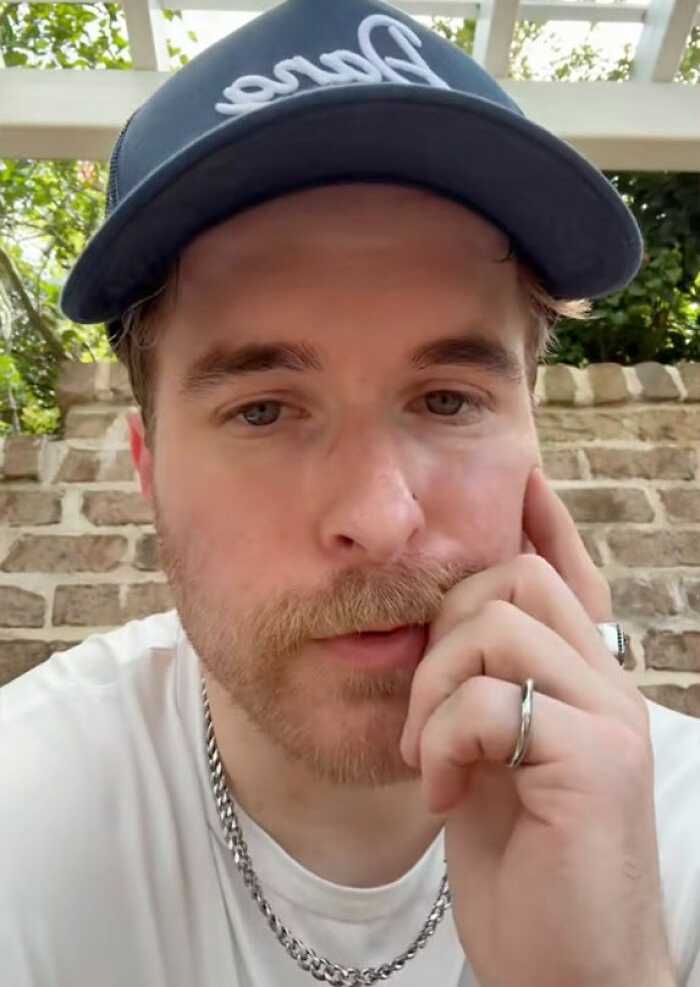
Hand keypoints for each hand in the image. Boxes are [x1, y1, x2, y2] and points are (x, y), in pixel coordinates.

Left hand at [399, 468, 674, 986]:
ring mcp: (608, 720)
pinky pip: (489, 702)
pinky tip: (447, 794)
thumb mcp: (493, 759)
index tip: (514, 475)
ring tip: (429, 753)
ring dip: (435, 686)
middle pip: (517, 577)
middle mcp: (607, 685)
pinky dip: (444, 743)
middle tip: (423, 707)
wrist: (563, 967)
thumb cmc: (522, 862)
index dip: (536, 519)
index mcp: (582, 679)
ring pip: (499, 624)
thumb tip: (445, 630)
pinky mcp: (595, 762)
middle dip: (444, 625)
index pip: (564, 570)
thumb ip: (485, 692)